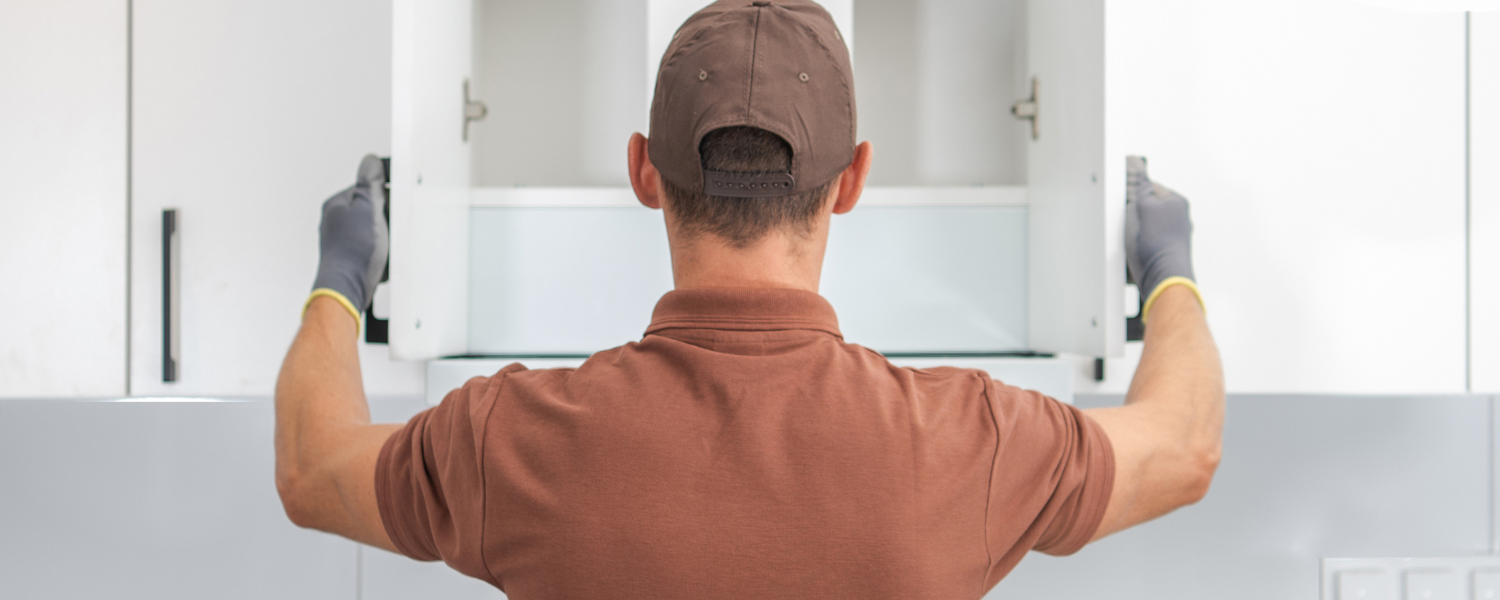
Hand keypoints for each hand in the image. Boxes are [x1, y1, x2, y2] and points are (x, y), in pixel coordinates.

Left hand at [309, 154, 388, 321]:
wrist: (346, 287)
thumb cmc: (353, 251)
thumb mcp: (368, 208)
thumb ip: (369, 183)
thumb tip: (369, 162)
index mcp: (336, 205)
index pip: (366, 189)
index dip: (384, 195)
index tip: (392, 204)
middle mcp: (335, 222)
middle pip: (370, 211)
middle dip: (384, 219)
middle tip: (388, 228)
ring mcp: (340, 241)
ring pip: (372, 232)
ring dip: (383, 238)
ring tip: (383, 247)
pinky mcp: (349, 259)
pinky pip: (371, 250)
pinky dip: (379, 254)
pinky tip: (381, 260)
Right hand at [1125, 156, 1196, 319]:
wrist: (1164, 276)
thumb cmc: (1157, 244)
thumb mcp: (1142, 207)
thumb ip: (1142, 189)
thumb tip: (1142, 177)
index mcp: (1178, 202)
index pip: (1152, 187)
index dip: (1135, 191)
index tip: (1125, 197)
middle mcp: (1181, 218)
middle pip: (1150, 207)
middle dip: (1136, 213)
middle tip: (1128, 221)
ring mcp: (1175, 236)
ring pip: (1148, 226)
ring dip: (1138, 231)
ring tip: (1133, 239)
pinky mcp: (1167, 251)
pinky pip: (1149, 242)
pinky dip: (1141, 244)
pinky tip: (1136, 251)